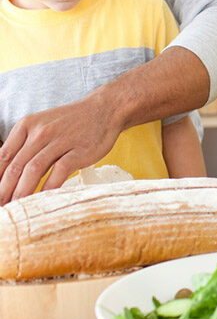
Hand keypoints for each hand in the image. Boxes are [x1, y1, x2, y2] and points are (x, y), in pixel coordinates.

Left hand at [0, 94, 119, 203]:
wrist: (105, 109)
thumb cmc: (72, 122)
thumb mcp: (42, 126)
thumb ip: (24, 146)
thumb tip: (6, 175)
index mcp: (26, 125)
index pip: (2, 157)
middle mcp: (41, 132)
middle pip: (15, 167)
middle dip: (4, 191)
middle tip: (2, 208)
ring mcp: (61, 140)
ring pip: (33, 170)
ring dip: (22, 192)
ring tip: (16, 208)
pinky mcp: (80, 150)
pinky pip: (59, 171)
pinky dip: (49, 187)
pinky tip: (43, 199)